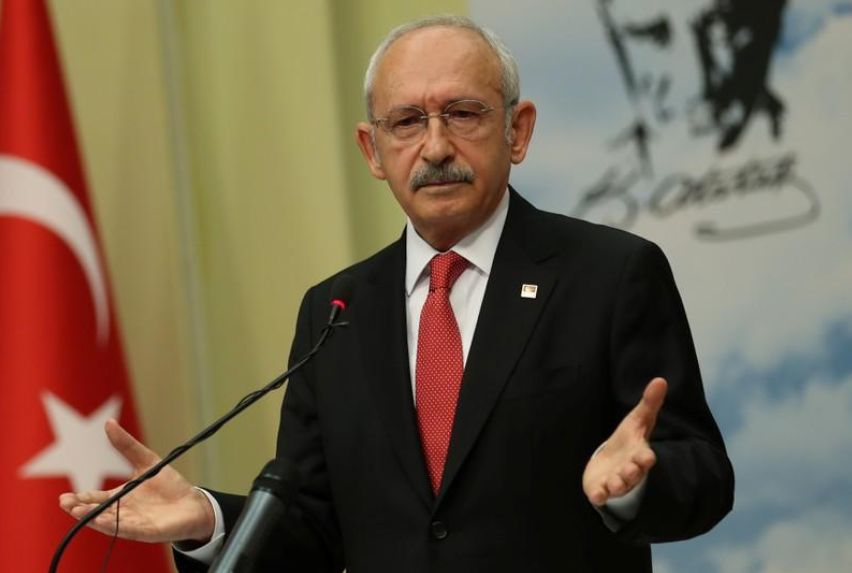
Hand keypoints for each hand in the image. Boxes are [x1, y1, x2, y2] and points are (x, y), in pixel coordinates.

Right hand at [59, 419, 214, 543]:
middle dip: (81, 510)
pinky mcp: (147, 531)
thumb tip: (108, 422)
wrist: (193, 502)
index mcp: (120, 497)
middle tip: (66, 504)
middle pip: (98, 513)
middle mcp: (123, 512)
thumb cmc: (168, 485)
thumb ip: (126, 445)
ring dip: (94, 518)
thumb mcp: (146, 460)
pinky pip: (129, 530)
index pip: (96, 499)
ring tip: (79, 512)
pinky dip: (116, 526)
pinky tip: (104, 522)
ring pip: (110, 523)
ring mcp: (134, 523)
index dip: (81, 499)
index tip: (65, 498)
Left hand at [583, 377, 666, 505]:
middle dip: (632, 472)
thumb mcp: (637, 420)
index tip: (647, 456)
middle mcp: (629, 471)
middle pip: (633, 474)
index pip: (645, 457)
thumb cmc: (627, 442)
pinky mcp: (601, 489)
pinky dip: (599, 496)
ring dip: (617, 485)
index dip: (646, 457)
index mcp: (638, 455)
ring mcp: (615, 482)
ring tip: (615, 484)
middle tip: (631, 469)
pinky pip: (601, 495)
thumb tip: (660, 380)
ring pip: (619, 486)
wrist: (610, 463)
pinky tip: (597, 496)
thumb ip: (649, 403)